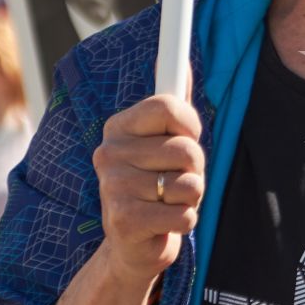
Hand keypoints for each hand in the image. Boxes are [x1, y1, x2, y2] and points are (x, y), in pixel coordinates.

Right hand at [90, 95, 204, 285]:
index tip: (186, 136)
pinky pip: (185, 214)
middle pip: (187, 149)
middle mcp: (109, 153)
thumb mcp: (165, 142)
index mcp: (118, 127)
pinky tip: (164, 223)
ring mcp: (113, 187)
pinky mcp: (124, 220)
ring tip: (168, 202)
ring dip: (190, 198)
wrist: (134, 244)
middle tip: (175, 181)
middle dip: (195, 170)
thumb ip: (173, 104)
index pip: (168, 105)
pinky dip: (185, 221)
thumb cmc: (158, 187)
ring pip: (190, 184)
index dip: (190, 125)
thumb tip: (177, 60)